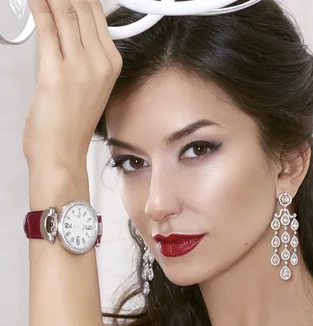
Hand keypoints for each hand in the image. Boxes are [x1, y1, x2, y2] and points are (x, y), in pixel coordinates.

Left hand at [23, 0, 121, 172]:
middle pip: (82, 7)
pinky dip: (38, 7)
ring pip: (66, 11)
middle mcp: (99, 63)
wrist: (62, 155)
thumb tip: (63, 25)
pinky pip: (47, 28)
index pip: (97, 13)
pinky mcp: (56, 72)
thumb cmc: (70, 127)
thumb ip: (80, 54)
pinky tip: (33, 0)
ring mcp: (80, 67)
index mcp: (111, 65)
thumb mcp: (87, 85)